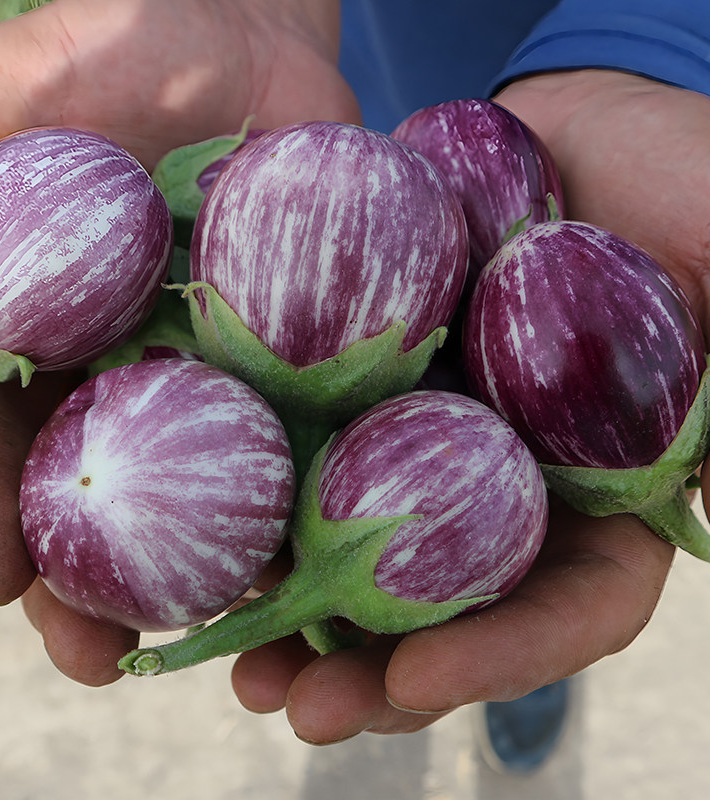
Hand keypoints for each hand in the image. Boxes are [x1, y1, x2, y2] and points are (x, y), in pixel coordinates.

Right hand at [0, 0, 358, 686]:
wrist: (242, 26)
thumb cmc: (111, 48)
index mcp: (49, 329)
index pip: (0, 437)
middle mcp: (131, 363)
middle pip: (103, 495)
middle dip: (91, 582)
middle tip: (94, 657)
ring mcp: (222, 362)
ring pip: (205, 491)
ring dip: (203, 574)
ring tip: (207, 644)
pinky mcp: (305, 343)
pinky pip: (304, 427)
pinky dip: (304, 494)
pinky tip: (308, 558)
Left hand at [230, 71, 709, 742]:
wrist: (581, 130)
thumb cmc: (684, 188)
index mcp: (606, 487)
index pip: (570, 605)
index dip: (500, 655)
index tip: (415, 685)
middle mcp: (511, 479)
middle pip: (450, 605)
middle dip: (376, 668)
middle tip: (304, 711)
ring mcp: (433, 437)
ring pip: (368, 551)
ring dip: (300, 618)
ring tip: (243, 671)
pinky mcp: (367, 386)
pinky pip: (315, 454)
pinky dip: (265, 504)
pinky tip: (213, 545)